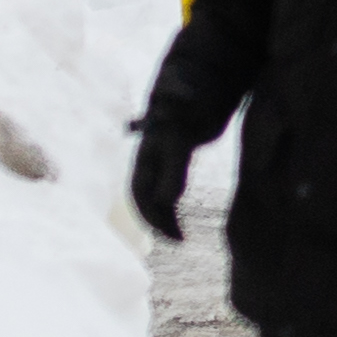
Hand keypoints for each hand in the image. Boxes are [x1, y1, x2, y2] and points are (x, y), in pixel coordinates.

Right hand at [128, 126, 189, 243]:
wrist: (195, 96)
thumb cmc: (184, 119)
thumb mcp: (179, 145)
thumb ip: (172, 171)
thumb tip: (165, 203)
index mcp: (143, 162)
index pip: (141, 198)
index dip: (153, 217)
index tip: (171, 235)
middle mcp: (147, 166)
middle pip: (146, 201)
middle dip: (159, 223)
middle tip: (179, 240)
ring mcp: (158, 165)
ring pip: (155, 198)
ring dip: (164, 218)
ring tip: (180, 236)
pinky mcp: (172, 163)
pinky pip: (165, 191)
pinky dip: (171, 207)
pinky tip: (179, 217)